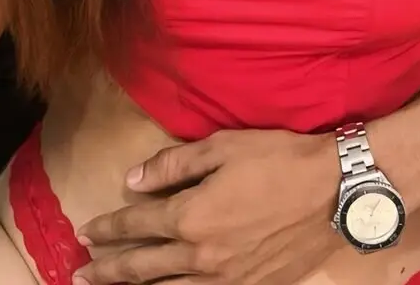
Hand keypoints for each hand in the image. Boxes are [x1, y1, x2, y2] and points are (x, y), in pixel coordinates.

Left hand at [75, 129, 342, 284]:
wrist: (339, 193)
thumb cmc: (281, 160)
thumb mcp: (223, 147)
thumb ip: (173, 164)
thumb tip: (133, 180)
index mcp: (191, 216)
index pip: (136, 224)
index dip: (107, 228)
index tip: (86, 232)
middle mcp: (201, 255)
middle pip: (142, 268)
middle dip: (107, 270)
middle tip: (80, 276)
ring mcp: (227, 279)